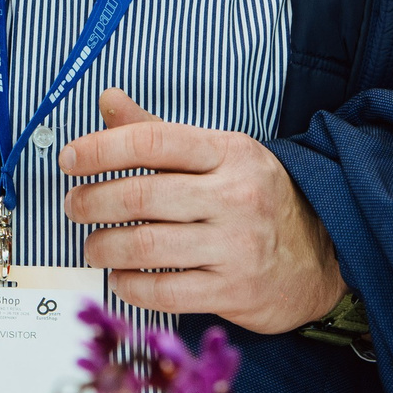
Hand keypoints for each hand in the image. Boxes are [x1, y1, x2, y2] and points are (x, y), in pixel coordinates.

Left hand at [57, 88, 344, 335]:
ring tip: (94, 246)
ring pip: (146, 247)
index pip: (153, 141)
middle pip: (140, 196)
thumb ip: (158, 132)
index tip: (70, 159)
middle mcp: (236, 196)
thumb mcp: (218, 153)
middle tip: (73, 207)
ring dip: (105, 247)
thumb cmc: (254, 198)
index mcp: (228, 153)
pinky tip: (121, 277)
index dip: (101, 149)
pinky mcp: (236, 290)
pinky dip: (131, 285)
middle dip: (92, 202)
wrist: (322, 253)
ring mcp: (237, 246)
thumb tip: (108, 100)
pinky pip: (165, 292)